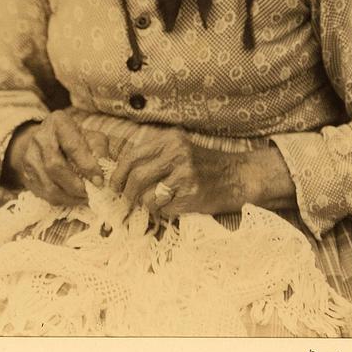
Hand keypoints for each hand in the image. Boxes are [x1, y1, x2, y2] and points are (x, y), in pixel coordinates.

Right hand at [3, 111, 108, 206]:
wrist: (47, 141)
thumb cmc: (75, 139)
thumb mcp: (91, 137)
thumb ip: (99, 150)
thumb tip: (101, 171)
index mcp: (58, 122)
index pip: (72, 145)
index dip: (86, 165)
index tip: (99, 180)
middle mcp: (40, 137)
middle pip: (55, 166)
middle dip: (75, 184)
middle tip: (91, 193)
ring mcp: (29, 156)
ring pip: (48, 184)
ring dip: (69, 196)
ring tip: (85, 198)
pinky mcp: (26, 174)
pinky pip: (44, 194)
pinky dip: (62, 200)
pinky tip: (74, 198)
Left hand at [110, 126, 232, 217]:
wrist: (236, 176)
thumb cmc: (203, 164)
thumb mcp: (179, 148)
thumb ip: (153, 156)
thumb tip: (120, 173)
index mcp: (170, 139)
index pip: (132, 156)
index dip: (118, 174)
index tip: (114, 186)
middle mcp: (177, 154)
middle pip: (136, 178)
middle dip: (127, 194)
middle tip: (127, 201)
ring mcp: (185, 175)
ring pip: (148, 197)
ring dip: (148, 205)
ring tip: (158, 202)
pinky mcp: (192, 195)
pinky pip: (164, 209)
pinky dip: (165, 211)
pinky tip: (176, 204)